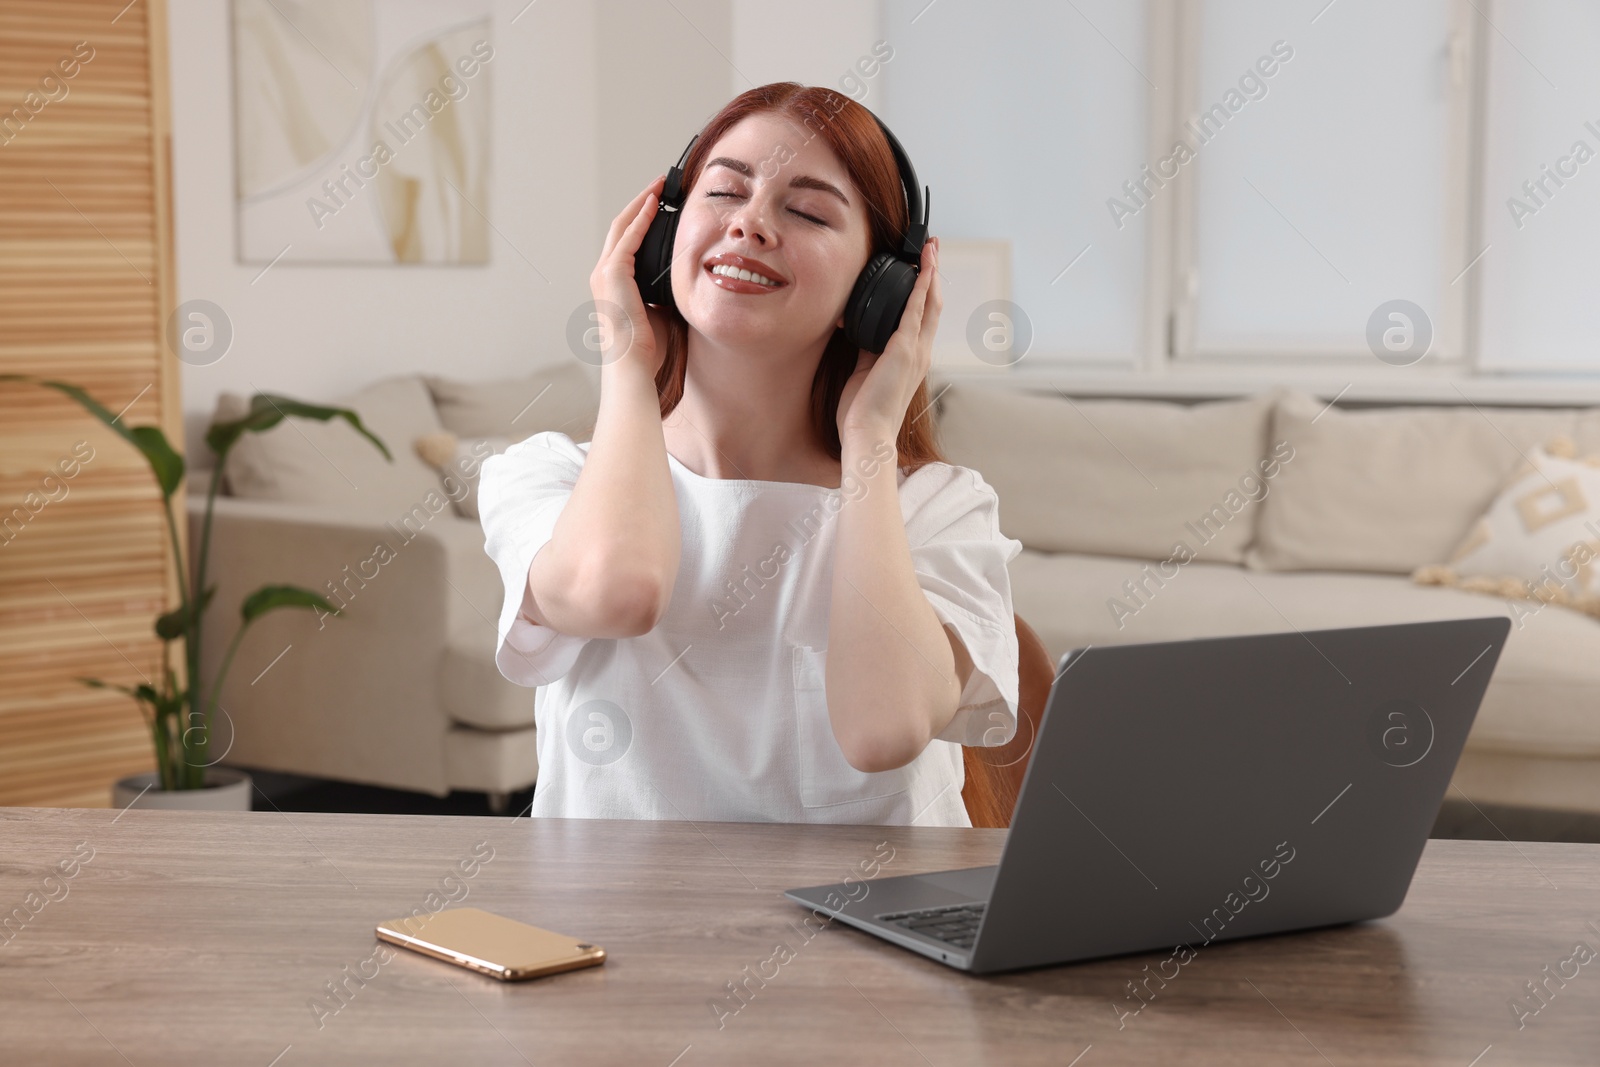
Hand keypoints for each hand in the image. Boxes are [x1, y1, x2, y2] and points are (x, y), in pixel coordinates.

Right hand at [590, 175, 674, 377]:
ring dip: (640, 203)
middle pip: (621, 228)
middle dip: (639, 203)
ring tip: (657, 186)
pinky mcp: (612, 273)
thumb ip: (666, 293)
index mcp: (612, 285)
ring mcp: (605, 273)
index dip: (640, 220)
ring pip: (622, 226)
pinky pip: (628, 237)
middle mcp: (603, 275)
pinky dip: (641, 217)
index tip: (658, 204)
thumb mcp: (660, 312)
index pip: (625, 243)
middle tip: (658, 185)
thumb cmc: (646, 349)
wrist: (633, 366)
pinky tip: (654, 203)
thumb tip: (686, 281)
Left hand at [836, 236, 940, 442]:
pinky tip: (921, 269)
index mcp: (913, 359)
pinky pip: (915, 312)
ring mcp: (915, 351)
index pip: (924, 317)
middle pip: (933, 304)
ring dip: (930, 272)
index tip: (925, 268)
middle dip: (933, 273)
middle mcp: (921, 353)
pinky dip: (920, 288)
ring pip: (930, 303)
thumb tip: (861, 328)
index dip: (927, 290)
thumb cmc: (863, 411)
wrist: (867, 434)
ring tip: (930, 248)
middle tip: (932, 247)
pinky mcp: (903, 351)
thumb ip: (868, 349)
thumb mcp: (864, 371)